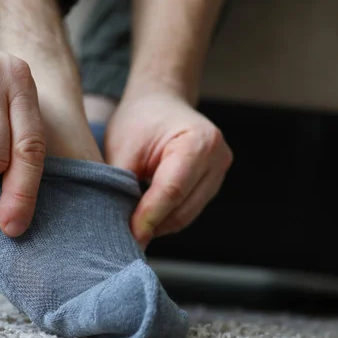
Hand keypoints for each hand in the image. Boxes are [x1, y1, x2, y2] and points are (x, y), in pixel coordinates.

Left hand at [105, 89, 232, 248]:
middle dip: (153, 224)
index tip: (130, 236)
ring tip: (132, 225)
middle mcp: (217, 157)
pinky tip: (147, 216)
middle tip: (124, 236)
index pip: (172, 191)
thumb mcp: (123, 148)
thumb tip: (117, 224)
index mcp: (198, 142)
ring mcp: (220, 171)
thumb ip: (121, 185)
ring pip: (186, 214)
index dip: (148, 217)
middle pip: (182, 208)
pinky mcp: (214, 182)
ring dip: (159, 224)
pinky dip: (167, 217)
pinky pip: (189, 209)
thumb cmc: (141, 119)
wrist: (160, 101)